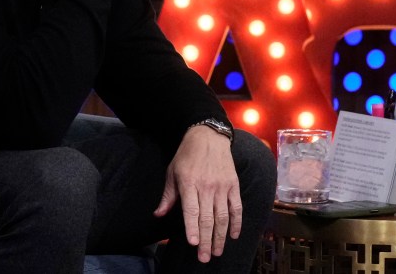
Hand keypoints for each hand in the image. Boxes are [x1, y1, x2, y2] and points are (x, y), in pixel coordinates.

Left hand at [153, 125, 241, 262]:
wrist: (209, 136)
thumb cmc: (186, 155)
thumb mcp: (172, 172)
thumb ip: (168, 196)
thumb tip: (158, 214)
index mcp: (189, 183)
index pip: (192, 210)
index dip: (193, 228)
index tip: (193, 243)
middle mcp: (207, 186)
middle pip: (207, 218)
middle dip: (206, 240)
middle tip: (204, 258)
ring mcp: (222, 186)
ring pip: (223, 217)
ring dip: (220, 237)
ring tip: (216, 251)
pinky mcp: (233, 185)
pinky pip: (236, 207)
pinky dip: (236, 223)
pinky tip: (233, 236)